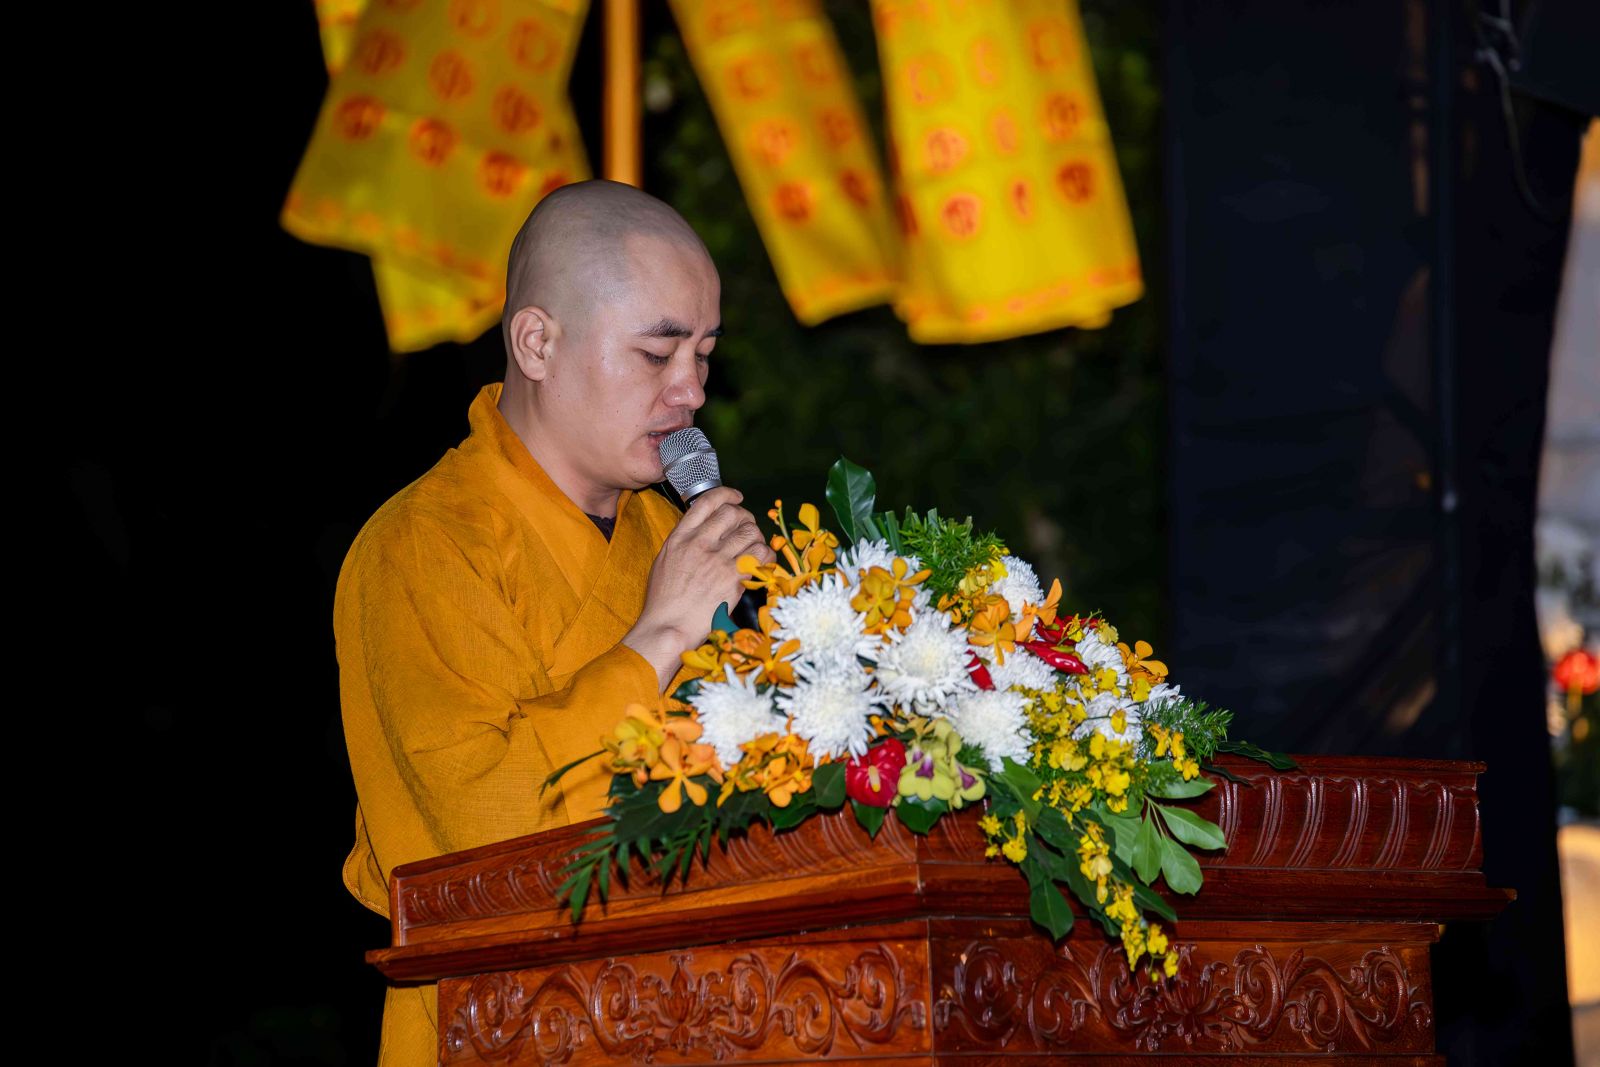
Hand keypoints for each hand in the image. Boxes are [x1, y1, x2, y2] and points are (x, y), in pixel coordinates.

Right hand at [624, 487, 775, 690]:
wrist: (668, 627)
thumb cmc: (663, 602)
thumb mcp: (665, 562)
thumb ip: (683, 543)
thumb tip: (702, 532)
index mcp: (680, 537)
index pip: (707, 502)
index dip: (727, 495)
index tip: (737, 498)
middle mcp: (699, 543)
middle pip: (733, 514)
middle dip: (745, 519)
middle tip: (747, 530)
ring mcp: (717, 560)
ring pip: (750, 533)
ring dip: (757, 538)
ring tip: (754, 548)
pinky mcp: (732, 578)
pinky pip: (761, 555)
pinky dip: (766, 556)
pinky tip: (762, 563)